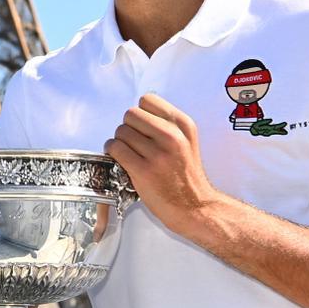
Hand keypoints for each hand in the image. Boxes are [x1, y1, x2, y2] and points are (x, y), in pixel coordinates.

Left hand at [103, 93, 218, 234]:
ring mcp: (158, 154)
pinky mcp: (144, 170)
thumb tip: (137, 111)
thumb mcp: (186, 141)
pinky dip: (112, 151)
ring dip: (119, 142)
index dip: (140, 114)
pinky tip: (121, 159)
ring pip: (121, 131)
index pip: (147, 100)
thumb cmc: (186, 176)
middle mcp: (172, 135)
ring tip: (129, 154)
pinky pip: (115, 148)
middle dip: (127, 127)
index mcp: (183, 125)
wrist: (196, 207)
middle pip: (130, 114)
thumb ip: (166, 124)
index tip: (141, 127)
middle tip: (133, 143)